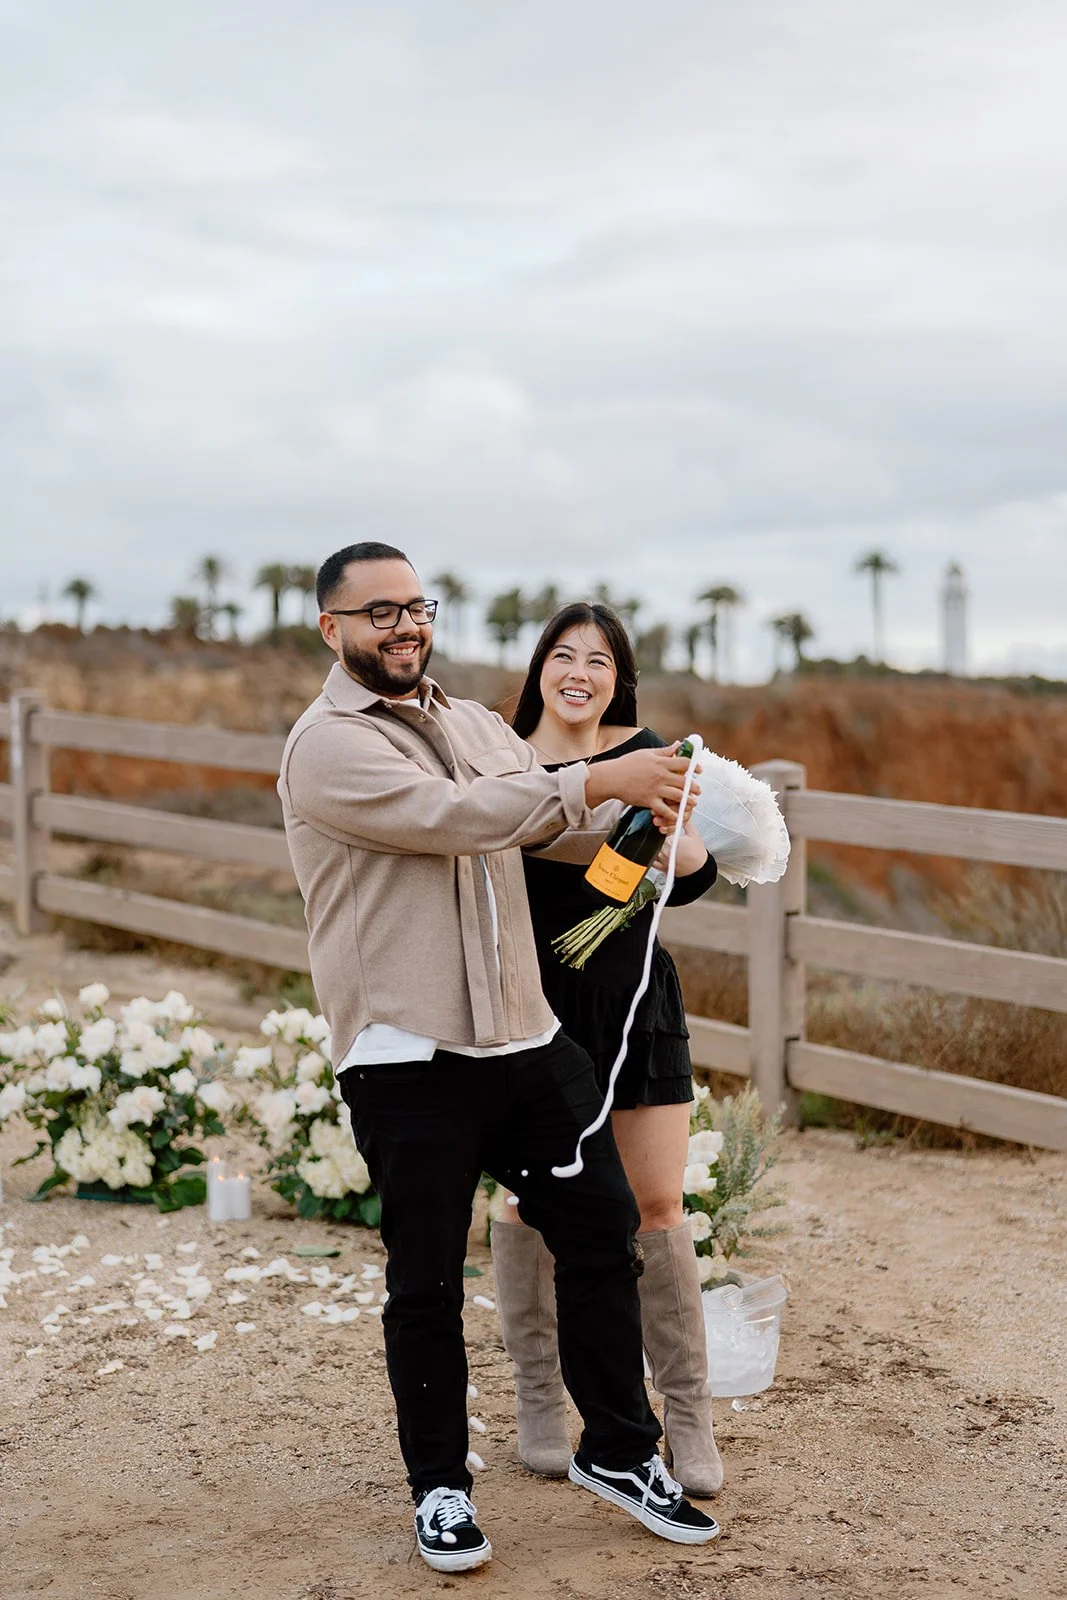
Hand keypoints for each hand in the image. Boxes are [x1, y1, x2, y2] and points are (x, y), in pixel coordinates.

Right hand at [584, 743, 700, 832]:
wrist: (611, 777)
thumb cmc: (627, 764)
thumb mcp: (646, 753)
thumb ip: (664, 751)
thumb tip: (678, 744)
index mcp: (661, 762)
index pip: (684, 763)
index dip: (694, 766)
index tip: (699, 770)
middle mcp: (660, 775)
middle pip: (685, 781)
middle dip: (694, 787)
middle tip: (698, 790)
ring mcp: (655, 789)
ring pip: (678, 796)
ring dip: (688, 801)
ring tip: (692, 802)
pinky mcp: (648, 800)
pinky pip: (664, 809)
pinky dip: (672, 814)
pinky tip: (677, 815)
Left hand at [652, 820, 707, 874]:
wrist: (699, 868)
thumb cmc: (697, 854)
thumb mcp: (694, 834)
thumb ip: (686, 823)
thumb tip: (681, 815)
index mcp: (671, 842)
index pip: (659, 832)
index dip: (662, 829)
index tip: (664, 829)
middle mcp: (665, 852)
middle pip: (655, 841)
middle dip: (658, 838)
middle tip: (665, 837)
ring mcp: (663, 860)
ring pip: (652, 850)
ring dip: (655, 846)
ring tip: (663, 845)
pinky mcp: (663, 868)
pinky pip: (652, 862)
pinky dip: (652, 857)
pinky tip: (657, 853)